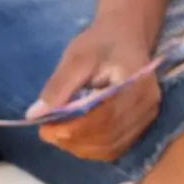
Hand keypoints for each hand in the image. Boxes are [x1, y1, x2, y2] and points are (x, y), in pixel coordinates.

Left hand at [33, 18, 164, 162]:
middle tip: (46, 132)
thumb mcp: (77, 57)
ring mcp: (147, 117)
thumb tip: (35, 114)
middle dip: (73, 140)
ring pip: (111, 147)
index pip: (106, 118)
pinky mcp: (141, 125)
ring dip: (80, 147)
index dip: (75, 129)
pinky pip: (115, 147)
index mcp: (136, 84)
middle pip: (109, 137)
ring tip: (57, 135)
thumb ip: (59, 86)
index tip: (45, 128)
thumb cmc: (102, 42)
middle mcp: (148, 105)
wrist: (126, 35)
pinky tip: (74, 138)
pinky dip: (91, 148)